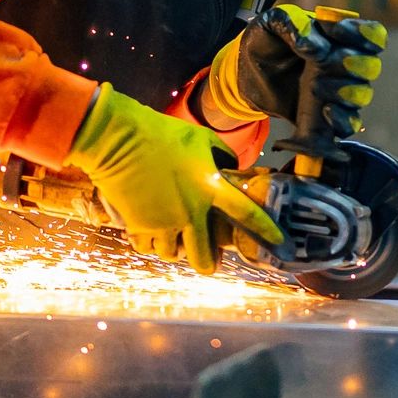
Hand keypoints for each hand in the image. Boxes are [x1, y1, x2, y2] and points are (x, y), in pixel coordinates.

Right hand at [62, 85, 283, 272]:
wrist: (117, 139)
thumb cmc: (160, 133)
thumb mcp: (200, 138)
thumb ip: (221, 156)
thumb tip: (231, 167)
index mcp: (209, 187)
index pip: (247, 213)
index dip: (266, 231)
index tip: (279, 243)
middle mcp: (190, 211)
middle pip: (205, 257)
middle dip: (209, 264)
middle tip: (209, 261)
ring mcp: (163, 221)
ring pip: (173, 255)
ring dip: (175, 251)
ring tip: (174, 240)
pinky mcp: (139, 225)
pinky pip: (147, 248)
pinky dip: (150, 244)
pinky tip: (150, 235)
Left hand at [202, 5, 387, 138]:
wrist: (246, 72)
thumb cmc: (266, 39)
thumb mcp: (274, 21)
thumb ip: (295, 25)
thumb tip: (318, 48)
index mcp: (341, 36)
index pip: (374, 35)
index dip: (364, 35)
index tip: (335, 32)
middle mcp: (346, 64)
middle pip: (371, 67)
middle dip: (354, 65)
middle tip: (325, 62)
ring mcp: (339, 92)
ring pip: (362, 95)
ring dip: (345, 92)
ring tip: (315, 87)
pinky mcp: (327, 116)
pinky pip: (349, 124)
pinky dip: (343, 121)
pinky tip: (325, 112)